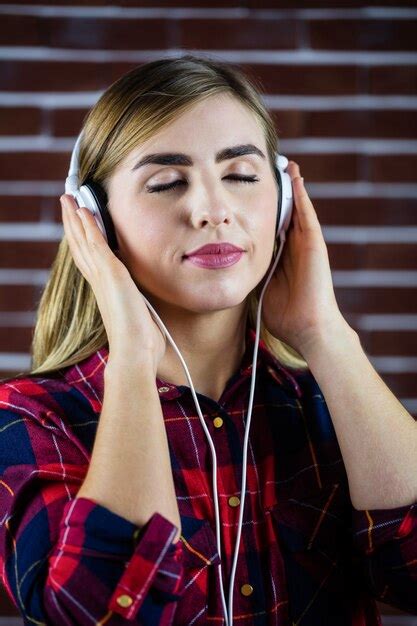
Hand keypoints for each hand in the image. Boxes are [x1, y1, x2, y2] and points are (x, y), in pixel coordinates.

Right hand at [60, 194, 166, 371]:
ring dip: (76, 218)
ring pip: (84, 241)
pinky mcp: (111, 274)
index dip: (82, 240)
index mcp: (105, 290)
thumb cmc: (142, 341)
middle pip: (80, 246)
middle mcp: (99, 282)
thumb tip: (152, 307)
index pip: (89, 259)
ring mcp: (103, 277)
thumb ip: (142, 305)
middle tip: (66, 203)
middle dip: (73, 223)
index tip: (78, 223)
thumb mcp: (142, 316)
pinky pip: (96, 244)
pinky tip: (85, 211)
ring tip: (68, 199)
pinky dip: (89, 227)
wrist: (137, 351)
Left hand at [260, 161, 351, 358]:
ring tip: (285, 165)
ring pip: (297, 209)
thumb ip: (248, 275)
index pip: (271, 227)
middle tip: (269, 169)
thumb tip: (227, 270)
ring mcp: (306, 244)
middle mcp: (295, 247)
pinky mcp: (314, 244)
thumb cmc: (284, 316)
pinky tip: (295, 178)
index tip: (251, 194)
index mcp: (282, 257)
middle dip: (277, 193)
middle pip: (284, 213)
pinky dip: (301, 196)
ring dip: (291, 187)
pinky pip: (306, 214)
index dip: (261, 210)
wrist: (306, 327)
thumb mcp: (259, 288)